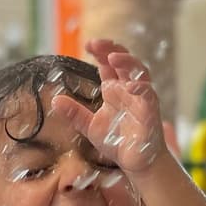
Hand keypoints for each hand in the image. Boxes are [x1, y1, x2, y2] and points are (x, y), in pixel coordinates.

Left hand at [53, 40, 167, 180]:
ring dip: (128, 62)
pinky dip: (141, 88)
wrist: (137, 162)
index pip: (108, 65)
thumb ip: (74, 113)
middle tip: (97, 43)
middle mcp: (129, 90)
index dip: (100, 52)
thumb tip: (55, 100)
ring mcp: (141, 98)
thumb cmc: (118, 142)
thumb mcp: (90, 127)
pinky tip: (130, 85)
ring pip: (140, 72)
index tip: (88, 45)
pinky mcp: (151, 111)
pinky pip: (149, 94)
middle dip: (112, 49)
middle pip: (124, 61)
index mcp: (115, 90)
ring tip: (113, 57)